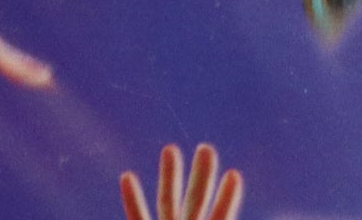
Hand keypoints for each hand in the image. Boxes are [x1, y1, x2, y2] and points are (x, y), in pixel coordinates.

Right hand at [120, 144, 243, 219]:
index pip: (220, 217)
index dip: (226, 200)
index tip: (233, 175)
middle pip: (196, 200)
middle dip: (201, 176)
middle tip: (206, 148)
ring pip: (167, 201)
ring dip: (168, 176)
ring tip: (169, 147)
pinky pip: (138, 216)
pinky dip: (132, 199)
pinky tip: (127, 176)